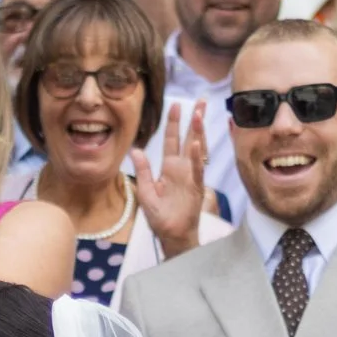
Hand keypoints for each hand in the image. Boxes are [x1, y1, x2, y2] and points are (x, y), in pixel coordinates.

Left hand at [130, 101, 206, 256]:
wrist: (171, 235)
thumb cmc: (160, 216)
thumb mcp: (146, 192)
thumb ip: (143, 171)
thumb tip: (136, 150)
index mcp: (169, 167)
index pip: (171, 140)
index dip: (174, 122)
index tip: (176, 104)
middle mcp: (182, 169)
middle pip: (189, 139)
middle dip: (195, 120)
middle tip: (201, 101)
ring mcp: (191, 177)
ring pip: (197, 150)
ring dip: (198, 133)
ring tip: (198, 115)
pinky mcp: (196, 189)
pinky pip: (197, 171)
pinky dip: (197, 158)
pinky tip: (196, 144)